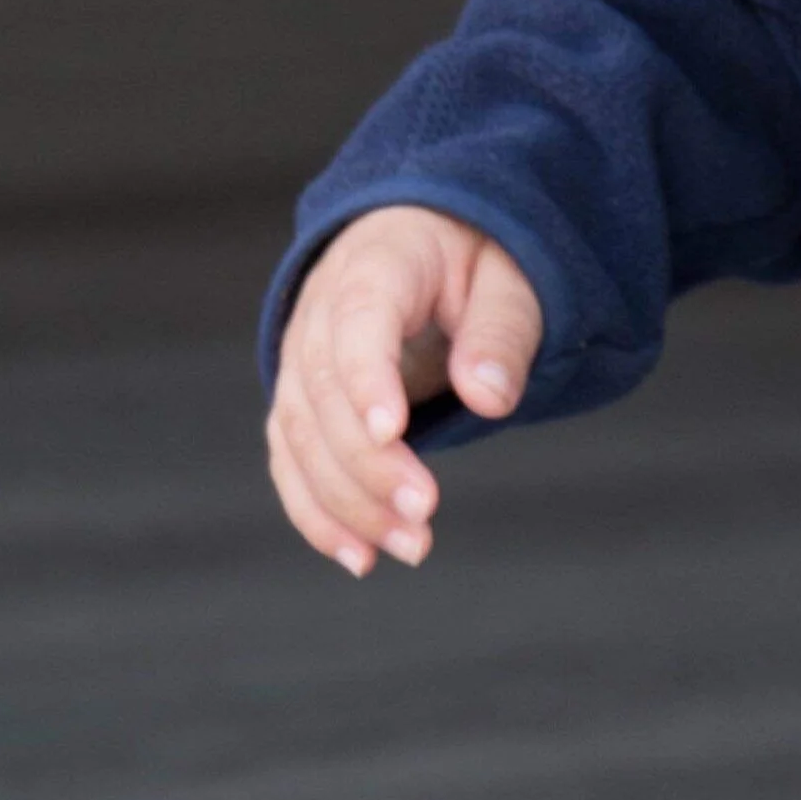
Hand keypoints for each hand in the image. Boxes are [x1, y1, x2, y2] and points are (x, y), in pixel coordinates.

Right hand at [265, 206, 541, 578]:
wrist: (426, 243)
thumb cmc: (475, 259)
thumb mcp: (509, 278)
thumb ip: (500, 333)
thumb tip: (490, 399)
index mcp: (377, 261)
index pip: (358, 318)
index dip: (366, 376)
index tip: (394, 432)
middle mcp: (320, 308)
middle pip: (322, 391)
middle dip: (367, 463)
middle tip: (426, 512)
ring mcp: (301, 356)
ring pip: (299, 436)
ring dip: (346, 501)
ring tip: (411, 547)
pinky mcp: (301, 400)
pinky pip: (291, 460)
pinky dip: (317, 512)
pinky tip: (359, 556)